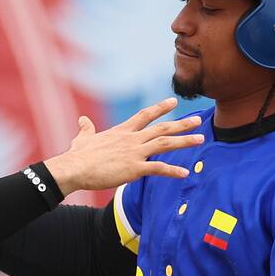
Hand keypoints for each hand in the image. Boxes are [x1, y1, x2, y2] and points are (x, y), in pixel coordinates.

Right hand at [43, 98, 202, 194]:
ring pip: (165, 144)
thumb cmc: (77, 155)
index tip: (173, 102)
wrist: (74, 167)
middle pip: (162, 128)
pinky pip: (158, 169)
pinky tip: (185, 173)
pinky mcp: (134, 168)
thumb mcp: (82, 138)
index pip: (145, 115)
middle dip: (181, 124)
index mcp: (122, 131)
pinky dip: (172, 171)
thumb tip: (83, 120)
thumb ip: (86, 128)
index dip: (160, 108)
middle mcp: (131, 139)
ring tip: (200, 139)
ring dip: (184, 141)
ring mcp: (134, 153)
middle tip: (198, 120)